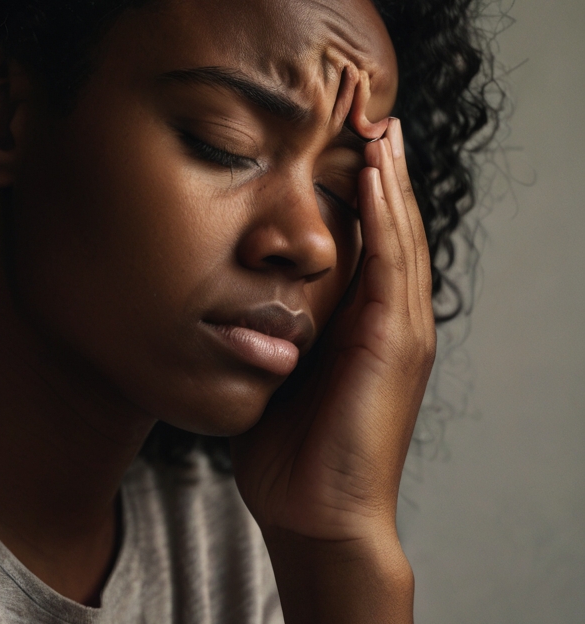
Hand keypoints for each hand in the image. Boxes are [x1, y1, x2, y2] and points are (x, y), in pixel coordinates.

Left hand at [232, 117, 435, 549]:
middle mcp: (390, 319)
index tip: (339, 139)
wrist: (314, 515)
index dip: (360, 189)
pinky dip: (385, 218)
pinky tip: (374, 176)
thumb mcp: (274, 371)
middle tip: (369, 109)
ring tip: (379, 123)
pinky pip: (391, 267)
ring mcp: (400, 331)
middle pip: (392, 225)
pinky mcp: (395, 345)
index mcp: (363, 324)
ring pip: (400, 234)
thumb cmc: (287, 451)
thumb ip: (266, 330)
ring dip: (389, 177)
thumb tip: (224, 298)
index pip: (368, 240)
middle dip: (382, 168)